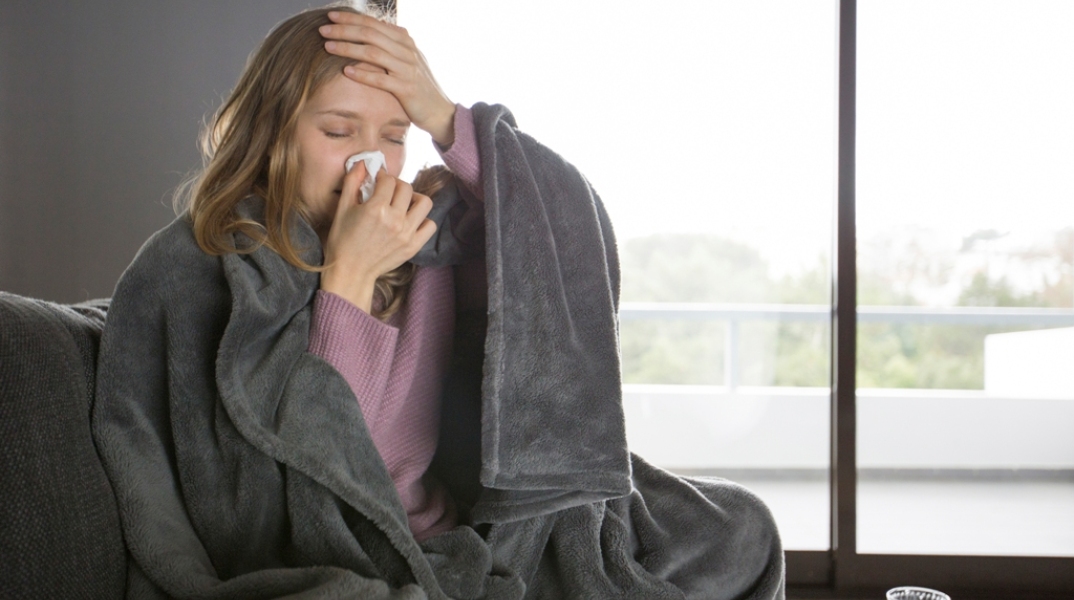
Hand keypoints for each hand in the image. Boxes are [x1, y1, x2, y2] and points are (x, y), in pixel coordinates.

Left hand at [320, 11, 456, 146]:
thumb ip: (391, 45)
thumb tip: (373, 29)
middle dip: (344, 30)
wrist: (440, 111)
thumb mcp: (407, 60)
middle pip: (370, 34)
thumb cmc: (418, 87)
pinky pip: (381, 79)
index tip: (330, 16)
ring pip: (373, 53)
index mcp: (405, 40)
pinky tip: (346, 71)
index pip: (373, 23)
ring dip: (348, 48)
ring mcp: (408, 69)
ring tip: (327, 47)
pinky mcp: (407, 88)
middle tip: (322, 30)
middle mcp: (407, 51)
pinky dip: (363, 74)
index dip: (351, 18)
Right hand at [320, 161, 436, 312]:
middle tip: (388, 190)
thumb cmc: (342, 240)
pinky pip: (430, 225)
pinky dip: (423, 220)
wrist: (350, 271)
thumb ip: (352, 182)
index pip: (389, 180)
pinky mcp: (413, 246)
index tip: (378, 180)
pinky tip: (410, 220)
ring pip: (424, 203)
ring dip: (414, 198)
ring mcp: (406, 234)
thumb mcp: (342, 208)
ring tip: (404, 203)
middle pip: (406, 188)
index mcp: (376, 208)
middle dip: (396, 185)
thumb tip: (363, 163)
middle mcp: (395, 220)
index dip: (382, 176)